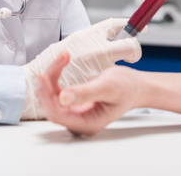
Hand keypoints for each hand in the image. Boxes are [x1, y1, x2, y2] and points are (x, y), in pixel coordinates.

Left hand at [21, 18, 141, 119]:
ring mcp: (75, 113)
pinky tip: (62, 62)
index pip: (58, 114)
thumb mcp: (108, 87)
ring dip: (53, 76)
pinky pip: (57, 91)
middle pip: (52, 105)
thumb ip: (86, 93)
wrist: (137, 87)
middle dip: (50, 81)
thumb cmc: (127, 88)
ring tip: (62, 57)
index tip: (43, 76)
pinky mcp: (73, 104)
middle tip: (58, 60)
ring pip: (52, 96)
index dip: (47, 97)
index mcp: (88, 123)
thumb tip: (63, 98)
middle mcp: (79, 121)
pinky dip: (57, 76)